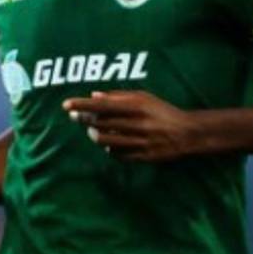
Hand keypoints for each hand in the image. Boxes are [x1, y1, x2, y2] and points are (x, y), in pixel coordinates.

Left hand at [62, 90, 201, 162]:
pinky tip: (109, 142)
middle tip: (75, 116)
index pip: (102, 105)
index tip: (66, 105)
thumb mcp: (143, 97)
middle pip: (100, 123)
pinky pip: (116, 154)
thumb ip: (118, 96)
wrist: (186, 133)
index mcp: (137, 107)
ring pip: (104, 141)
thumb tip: (93, 96)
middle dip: (83, 119)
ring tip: (92, 130)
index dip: (81, 105)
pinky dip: (108, 148)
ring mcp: (139, 142)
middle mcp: (137, 124)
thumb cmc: (162, 111)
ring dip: (93, 135)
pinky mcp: (141, 157)